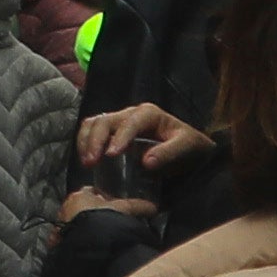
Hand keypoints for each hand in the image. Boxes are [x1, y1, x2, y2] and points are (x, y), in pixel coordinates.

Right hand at [75, 103, 211, 178]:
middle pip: (106, 120)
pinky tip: (86, 158)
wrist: (191, 151)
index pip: (130, 122)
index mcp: (149, 114)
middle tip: (91, 162)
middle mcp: (132, 114)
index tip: (111, 155)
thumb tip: (146, 161)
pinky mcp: (113, 132)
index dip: (119, 137)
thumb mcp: (187, 147)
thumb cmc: (190, 147)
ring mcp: (120, 122)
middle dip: (95, 140)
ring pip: (94, 123)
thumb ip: (169, 152)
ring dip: (86, 141)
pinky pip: (92, 130)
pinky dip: (85, 142)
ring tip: (87, 162)